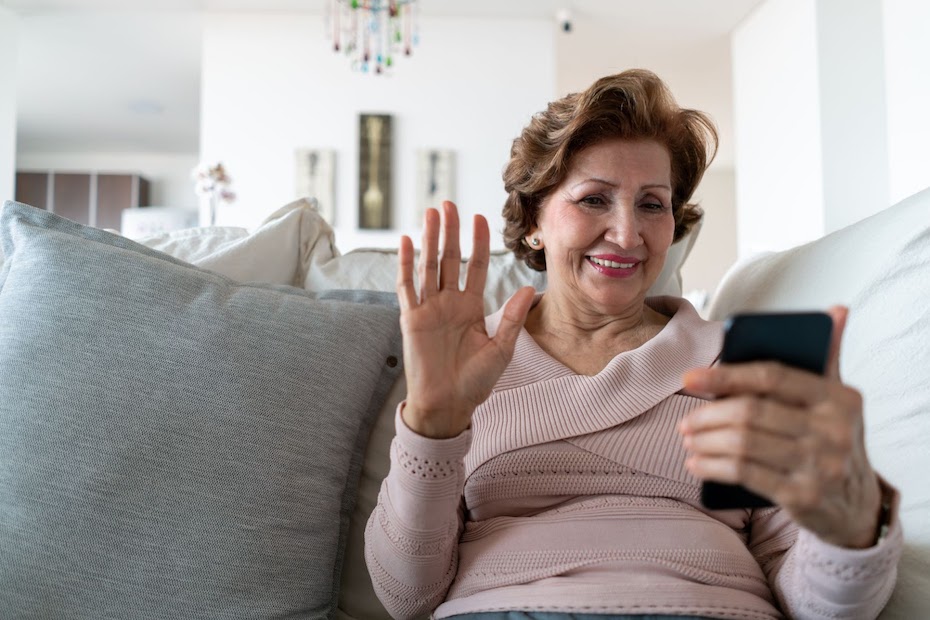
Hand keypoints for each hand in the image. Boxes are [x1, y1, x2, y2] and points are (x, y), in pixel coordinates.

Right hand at [397, 201, 534, 438]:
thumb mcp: (501, 348)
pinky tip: (405, 242)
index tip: (481, 218)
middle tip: (449, 203)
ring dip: (429, 239)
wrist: (448, 405)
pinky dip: (405, 264)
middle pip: (449, 259)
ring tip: (431, 213)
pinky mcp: (411, 318)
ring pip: (428, 266)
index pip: (475, 267)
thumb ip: (512, 318)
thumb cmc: (475, 382)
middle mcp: (449, 303)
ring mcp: (428, 308)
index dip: (478, 242)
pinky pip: (407, 286)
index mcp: (471, 307)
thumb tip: (528, 289)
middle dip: (450, 231)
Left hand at [679, 306, 882, 547]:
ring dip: (705, 440)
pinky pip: (744, 474)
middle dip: (708, 414)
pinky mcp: (803, 497)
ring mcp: (820, 466)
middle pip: (750, 412)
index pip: (772, 377)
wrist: (856, 505)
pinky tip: (696, 463)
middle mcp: (834, 431)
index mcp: (840, 398)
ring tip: (688, 438)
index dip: (726, 375)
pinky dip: (712, 466)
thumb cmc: (832, 440)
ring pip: (743, 444)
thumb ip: (829, 357)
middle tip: (685, 420)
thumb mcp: (838, 401)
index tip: (689, 377)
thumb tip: (836, 310)